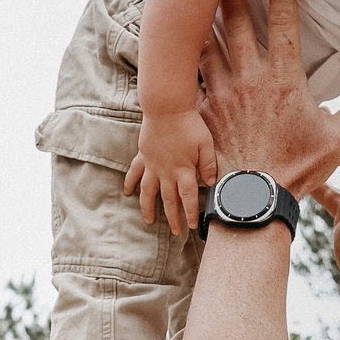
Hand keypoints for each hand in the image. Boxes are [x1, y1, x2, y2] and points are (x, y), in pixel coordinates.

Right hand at [124, 108, 217, 233]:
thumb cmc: (188, 124)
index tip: (191, 225)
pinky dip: (130, 183)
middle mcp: (166, 172)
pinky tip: (127, 192)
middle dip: (173, 217)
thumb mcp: (206, 144)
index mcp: (183, 170)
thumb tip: (211, 183)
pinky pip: (134, 173)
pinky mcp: (143, 156)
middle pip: (169, 200)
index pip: (187, 197)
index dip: (189, 213)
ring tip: (149, 220)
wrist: (166, 108)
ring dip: (148, 208)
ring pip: (148, 192)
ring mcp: (152, 165)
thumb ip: (209, 165)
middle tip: (176, 231)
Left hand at [197, 0, 339, 197]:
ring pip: (208, 41)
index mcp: (283, 79)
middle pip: (236, 20)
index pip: (281, 20)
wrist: (252, 202)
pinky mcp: (204, 111)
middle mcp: (249, 78)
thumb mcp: (336, 141)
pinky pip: (191, 74)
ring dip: (205, 15)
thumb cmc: (295, 171)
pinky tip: (180, 40)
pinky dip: (186, 54)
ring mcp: (222, 93)